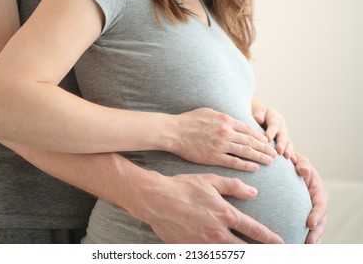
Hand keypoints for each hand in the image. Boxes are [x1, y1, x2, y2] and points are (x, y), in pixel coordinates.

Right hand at [132, 172, 283, 243]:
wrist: (156, 200)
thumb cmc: (183, 187)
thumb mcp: (210, 180)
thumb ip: (234, 186)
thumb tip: (253, 192)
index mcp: (225, 214)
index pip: (254, 230)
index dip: (270, 238)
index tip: (281, 242)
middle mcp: (218, 232)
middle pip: (246, 248)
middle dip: (261, 252)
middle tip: (273, 254)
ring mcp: (204, 243)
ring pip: (229, 255)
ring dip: (241, 255)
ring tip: (251, 255)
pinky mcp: (191, 248)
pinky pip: (210, 256)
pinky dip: (220, 255)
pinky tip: (223, 253)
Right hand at [172, 108, 276, 171]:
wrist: (174, 131)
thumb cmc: (188, 120)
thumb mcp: (208, 111)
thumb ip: (223, 116)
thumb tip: (233, 120)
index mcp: (226, 120)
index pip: (249, 129)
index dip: (260, 136)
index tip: (268, 141)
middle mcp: (226, 132)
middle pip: (251, 141)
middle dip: (265, 148)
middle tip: (275, 153)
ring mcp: (221, 145)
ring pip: (246, 152)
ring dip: (260, 157)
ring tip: (270, 161)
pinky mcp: (213, 157)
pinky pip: (234, 162)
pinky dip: (246, 165)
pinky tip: (255, 168)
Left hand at [252, 106, 292, 158]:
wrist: (266, 118)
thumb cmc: (260, 115)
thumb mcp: (260, 112)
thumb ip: (259, 115)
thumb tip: (257, 118)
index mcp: (275, 119)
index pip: (273, 125)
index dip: (271, 132)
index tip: (268, 138)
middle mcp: (282, 127)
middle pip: (282, 135)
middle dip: (281, 143)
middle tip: (279, 150)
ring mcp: (285, 136)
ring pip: (288, 142)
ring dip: (288, 149)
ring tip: (286, 156)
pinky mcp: (286, 143)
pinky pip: (290, 148)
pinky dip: (292, 154)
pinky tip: (293, 161)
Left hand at [292, 152, 327, 243]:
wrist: (289, 166)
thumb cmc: (295, 163)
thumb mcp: (299, 160)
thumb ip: (302, 163)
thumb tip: (303, 170)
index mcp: (318, 190)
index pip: (320, 204)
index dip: (317, 215)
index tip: (309, 224)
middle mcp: (317, 202)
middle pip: (321, 220)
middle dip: (316, 233)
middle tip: (309, 243)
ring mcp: (312, 210)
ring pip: (316, 227)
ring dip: (312, 239)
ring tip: (304, 248)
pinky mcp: (304, 215)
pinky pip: (306, 228)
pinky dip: (304, 237)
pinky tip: (297, 245)